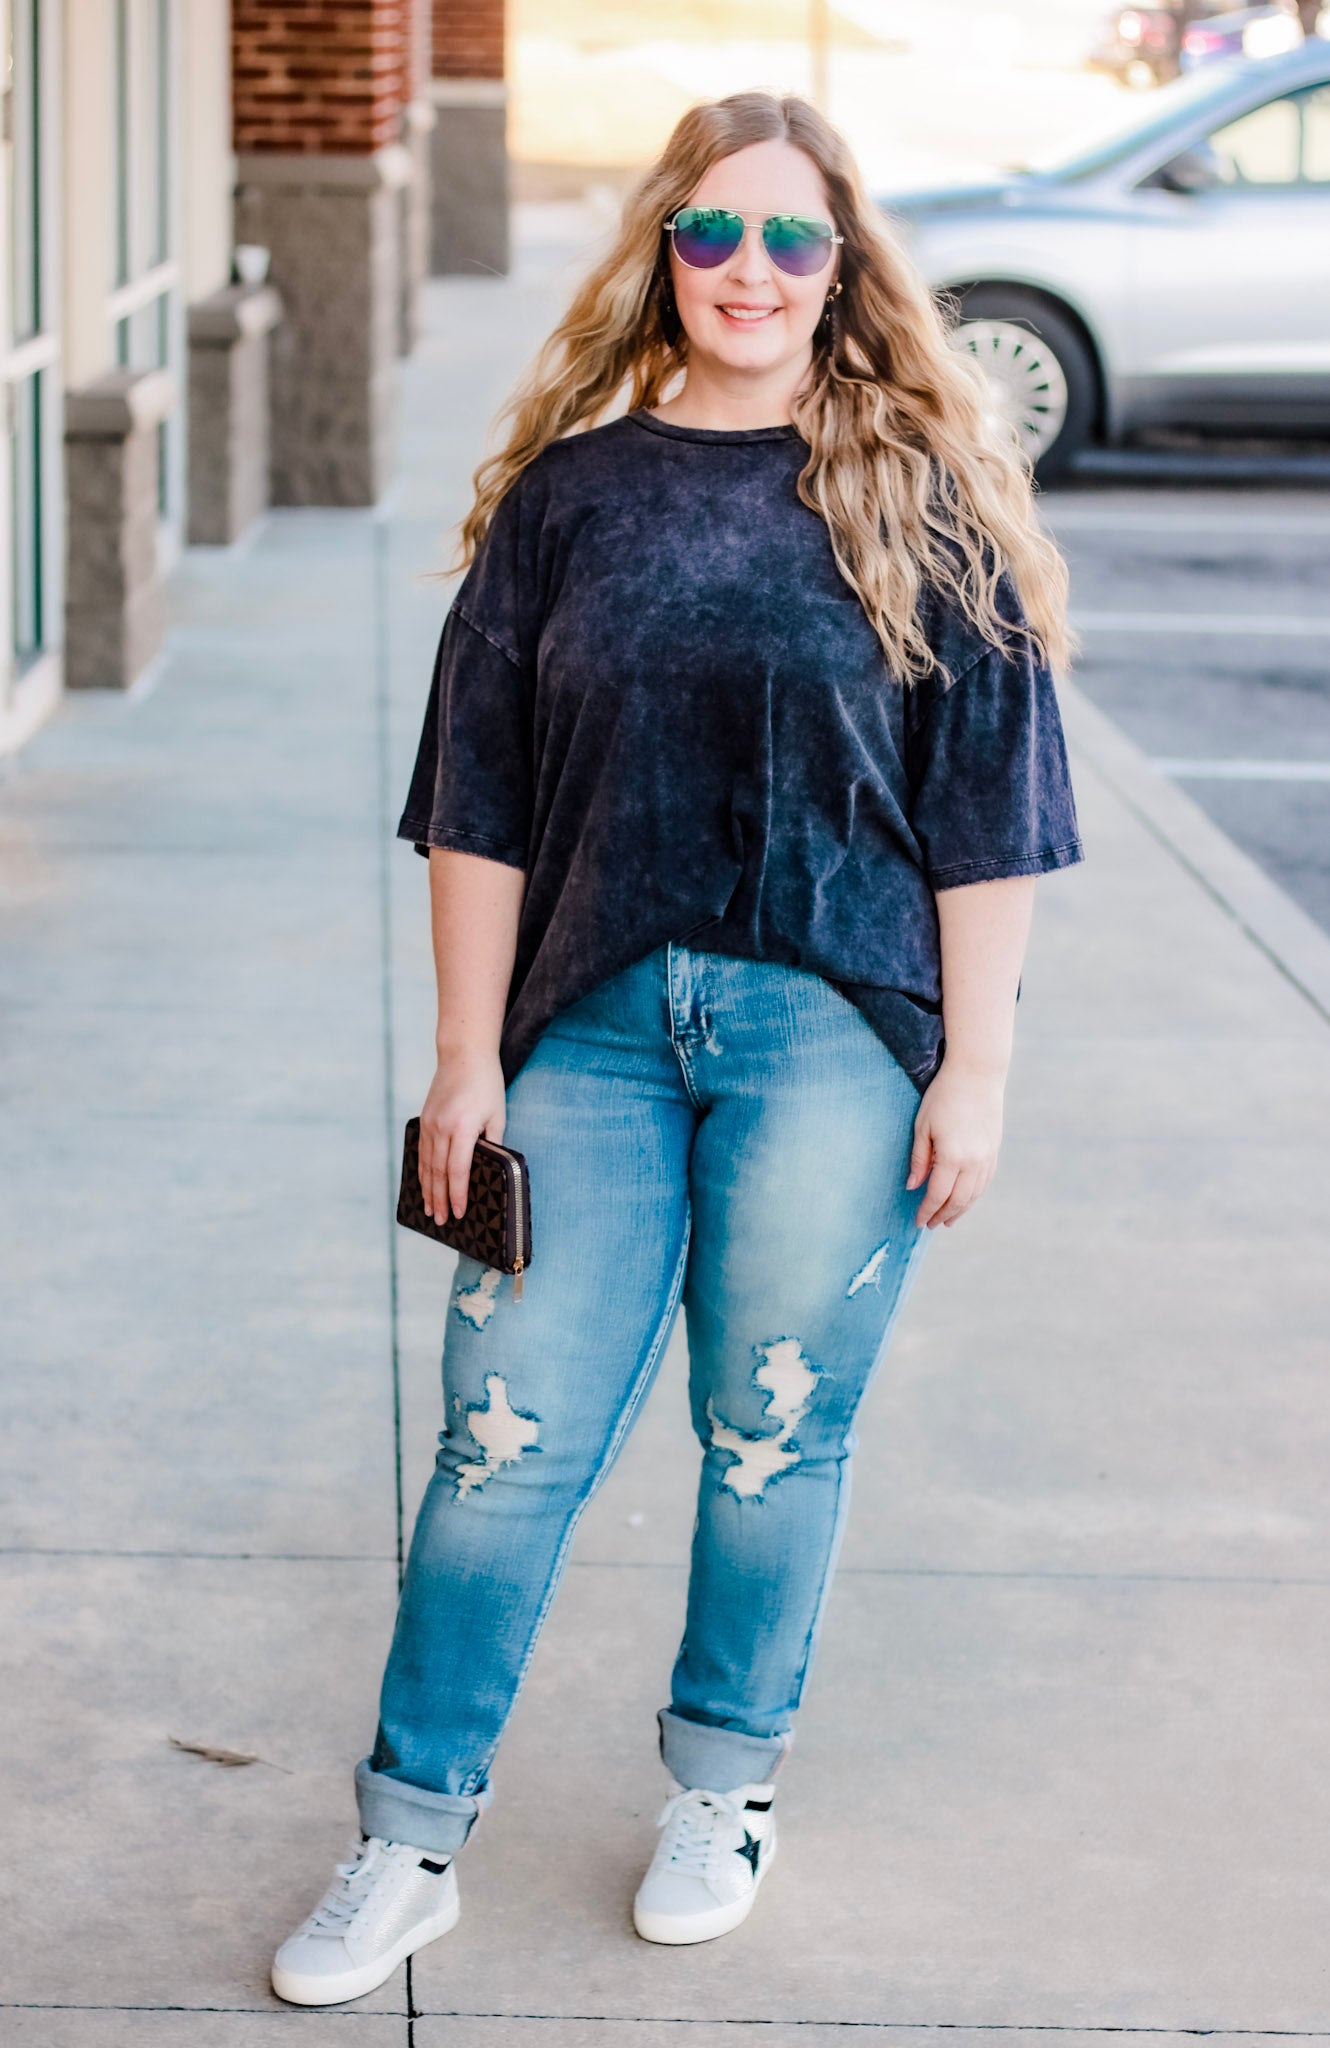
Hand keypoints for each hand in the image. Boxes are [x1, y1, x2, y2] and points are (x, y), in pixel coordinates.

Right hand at [418, 1047, 507, 1222]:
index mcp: (462, 1127)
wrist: (463, 1054)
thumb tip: (489, 1168)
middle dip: (440, 1199)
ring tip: (431, 1210)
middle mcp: (442, 1127)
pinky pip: (421, 1152)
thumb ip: (492, 1142)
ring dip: (428, 1190)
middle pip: (438, 1172)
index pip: (458, 1170)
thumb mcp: (497, 1114)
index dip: (458, 1195)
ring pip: (426, 1164)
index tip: (461, 1213)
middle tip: (442, 1221)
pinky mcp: (424, 1119)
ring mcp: (429, 1123)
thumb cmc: (487, 1084)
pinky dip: (422, 1171)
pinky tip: (424, 1185)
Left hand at [906, 1061, 1004, 1228]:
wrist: (977, 1074)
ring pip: (974, 1194)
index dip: (927, 1211)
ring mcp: (987, 1157)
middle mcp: (974, 1162)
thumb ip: (919, 1159)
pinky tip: (966, 1199)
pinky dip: (974, 1195)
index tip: (919, 1222)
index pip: (937, 1194)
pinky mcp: (995, 1149)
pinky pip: (985, 1181)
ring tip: (948, 1220)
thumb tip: (913, 1186)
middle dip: (943, 1215)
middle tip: (930, 1225)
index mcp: (953, 1157)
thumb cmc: (943, 1096)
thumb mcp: (922, 1126)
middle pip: (958, 1200)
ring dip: (961, 1209)